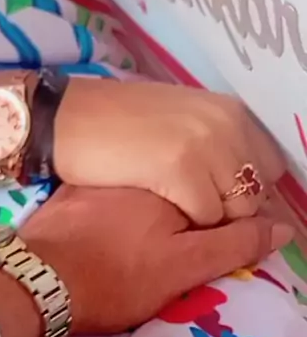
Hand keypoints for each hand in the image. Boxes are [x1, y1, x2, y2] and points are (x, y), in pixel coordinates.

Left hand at [20, 185, 292, 335]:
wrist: (33, 282)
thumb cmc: (114, 279)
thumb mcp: (181, 269)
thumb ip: (232, 246)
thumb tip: (282, 228)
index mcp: (176, 181)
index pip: (225, 190)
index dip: (233, 218)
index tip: (225, 244)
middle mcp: (145, 168)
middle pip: (191, 182)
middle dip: (203, 207)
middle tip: (188, 248)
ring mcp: (109, 177)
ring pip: (156, 186)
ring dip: (169, 206)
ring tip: (156, 243)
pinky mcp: (79, 190)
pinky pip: (121, 192)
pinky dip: (131, 208)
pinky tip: (122, 233)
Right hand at [54, 80, 284, 226]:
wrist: (67, 120)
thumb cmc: (113, 126)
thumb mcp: (176, 121)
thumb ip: (212, 142)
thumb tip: (236, 175)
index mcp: (228, 111)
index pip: (270, 165)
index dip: (247, 191)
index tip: (221, 202)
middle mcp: (226, 124)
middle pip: (257, 191)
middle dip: (234, 210)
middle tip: (195, 215)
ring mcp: (206, 144)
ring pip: (236, 209)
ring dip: (211, 221)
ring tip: (176, 216)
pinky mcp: (182, 167)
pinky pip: (207, 216)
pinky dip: (189, 225)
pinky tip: (161, 214)